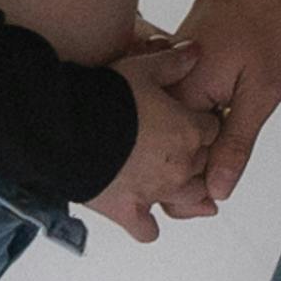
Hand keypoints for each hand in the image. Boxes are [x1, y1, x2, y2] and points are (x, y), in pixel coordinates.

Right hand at [74, 38, 223, 248]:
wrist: (67, 128)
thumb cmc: (105, 96)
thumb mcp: (142, 67)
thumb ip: (173, 61)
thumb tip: (196, 51)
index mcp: (188, 130)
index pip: (213, 129)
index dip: (203, 122)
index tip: (193, 120)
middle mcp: (179, 165)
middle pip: (203, 164)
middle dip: (194, 155)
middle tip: (178, 146)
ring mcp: (155, 192)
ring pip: (187, 199)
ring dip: (184, 193)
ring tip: (175, 185)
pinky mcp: (128, 212)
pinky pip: (147, 230)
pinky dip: (146, 225)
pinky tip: (143, 216)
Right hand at [164, 0, 280, 212]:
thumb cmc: (267, 25)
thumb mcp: (263, 91)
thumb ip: (237, 143)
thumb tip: (218, 191)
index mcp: (182, 98)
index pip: (177, 164)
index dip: (193, 191)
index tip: (210, 207)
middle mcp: (164, 89)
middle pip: (166, 151)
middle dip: (185, 180)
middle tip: (209, 203)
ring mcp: (168, 77)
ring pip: (169, 131)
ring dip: (188, 156)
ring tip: (211, 177)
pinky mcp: (176, 67)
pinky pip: (174, 109)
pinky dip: (188, 129)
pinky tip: (209, 138)